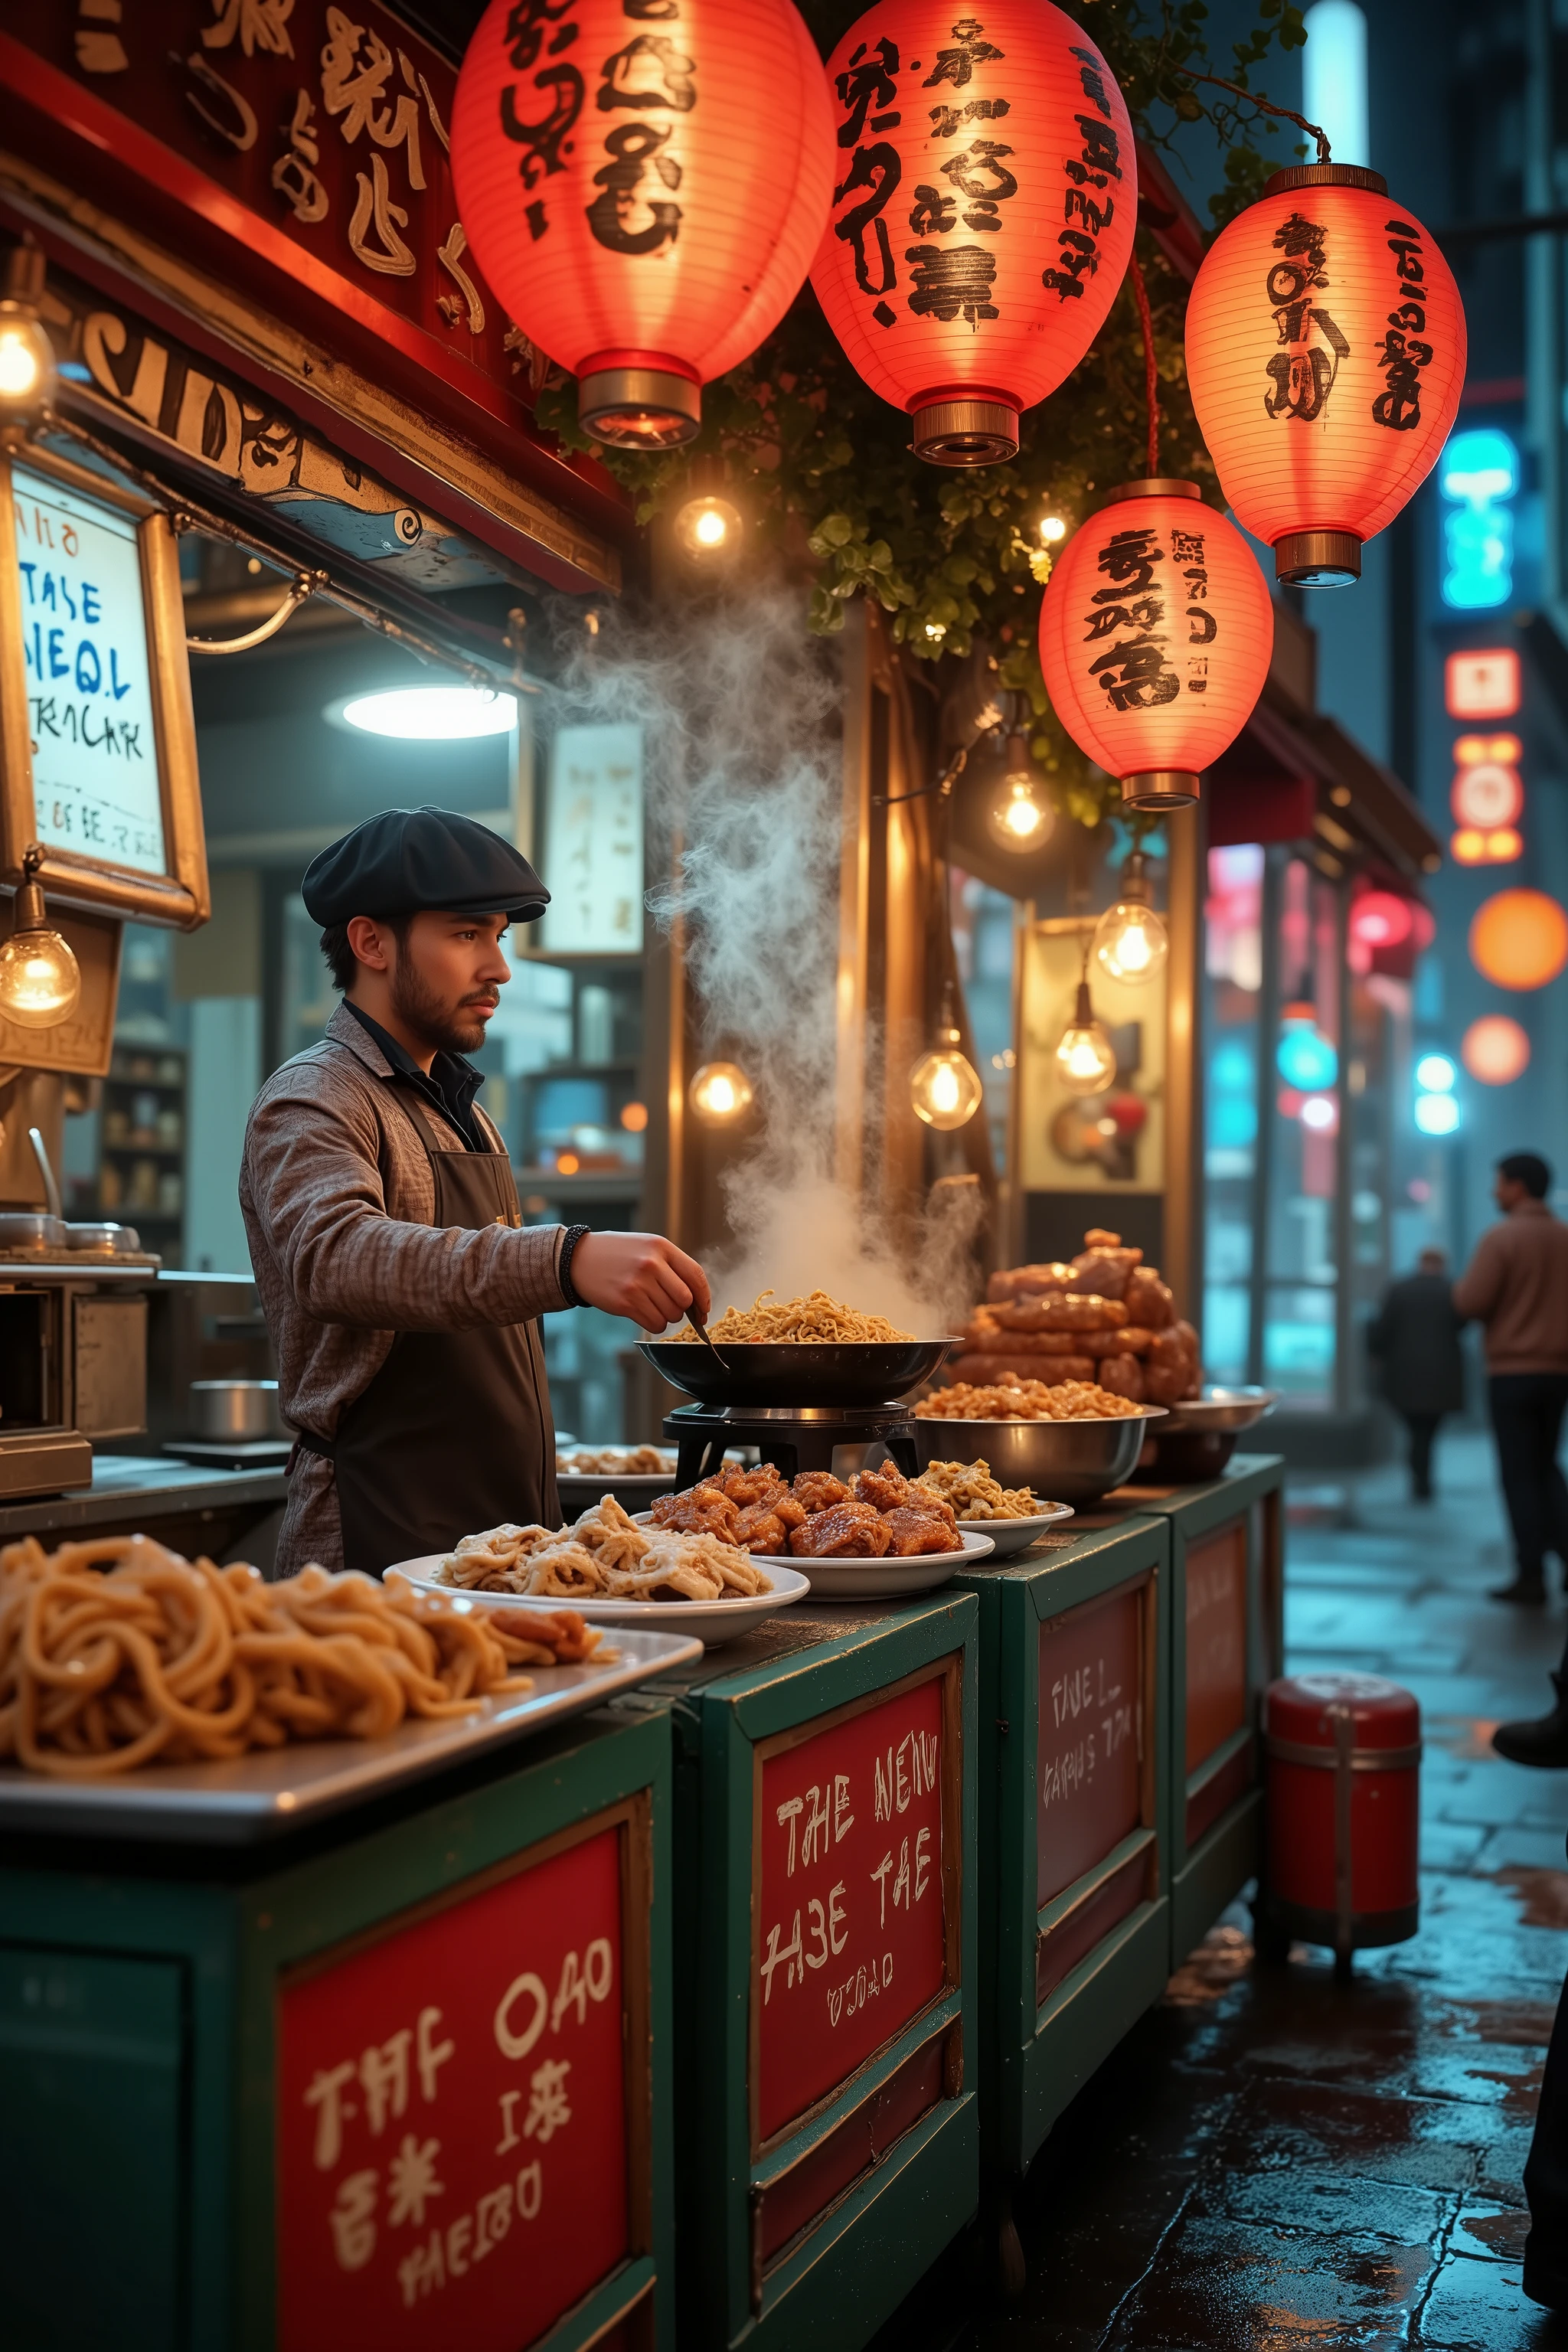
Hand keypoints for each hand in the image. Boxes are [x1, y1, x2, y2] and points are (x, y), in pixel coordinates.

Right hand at [568, 1230, 710, 1330]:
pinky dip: (654, 1324)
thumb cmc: (616, 1254)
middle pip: (685, 1300)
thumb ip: (671, 1265)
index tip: (703, 1309)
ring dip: (666, 1317)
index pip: (696, 1275)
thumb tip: (695, 1297)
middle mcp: (652, 1264)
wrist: (578, 1259)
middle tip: (668, 1306)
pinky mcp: (626, 1302)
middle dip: (682, 1309)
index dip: (704, 1297)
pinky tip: (642, 1313)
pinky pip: (655, 1323)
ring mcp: (639, 1283)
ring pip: (671, 1315)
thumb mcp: (646, 1247)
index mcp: (661, 1247)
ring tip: (650, 1306)